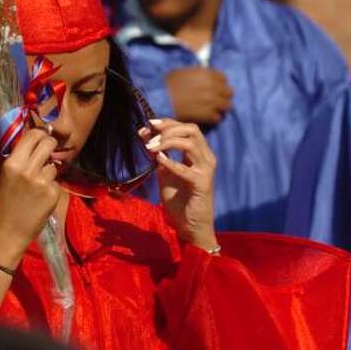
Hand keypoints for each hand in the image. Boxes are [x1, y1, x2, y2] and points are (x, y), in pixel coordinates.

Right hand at [0, 128, 60, 271]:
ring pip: (54, 165)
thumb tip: (37, 143)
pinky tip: (41, 200)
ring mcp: (42, 181)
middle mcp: (28, 168)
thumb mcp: (5, 176)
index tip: (42, 139)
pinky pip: (56, 183)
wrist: (5, 232)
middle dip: (51, 147)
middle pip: (49, 143)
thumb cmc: (3, 204)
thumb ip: (21, 159)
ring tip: (38, 186)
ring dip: (49, 172)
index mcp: (12, 163)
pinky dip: (51, 189)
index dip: (41, 134)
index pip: (33, 134)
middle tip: (47, 155)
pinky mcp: (52, 194)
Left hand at [146, 119, 217, 250]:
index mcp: (199, 154)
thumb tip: (144, 134)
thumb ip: (158, 155)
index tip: (148, 125)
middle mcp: (206, 158)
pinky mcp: (202, 184)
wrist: (190, 226)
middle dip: (169, 128)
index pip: (186, 128)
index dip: (167, 123)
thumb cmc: (179, 201)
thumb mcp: (165, 173)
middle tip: (150, 137)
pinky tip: (158, 160)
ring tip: (151, 148)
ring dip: (168, 141)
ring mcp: (206, 170)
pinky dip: (170, 162)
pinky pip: (186, 169)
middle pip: (192, 129)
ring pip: (191, 143)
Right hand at [166, 67, 231, 125]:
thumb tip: (204, 78)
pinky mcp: (207, 114)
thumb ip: (197, 75)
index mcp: (207, 74)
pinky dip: (212, 119)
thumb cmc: (166, 85)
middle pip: (228, 93)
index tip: (214, 90)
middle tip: (214, 103)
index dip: (219, 85)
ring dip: (219, 109)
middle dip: (222, 98)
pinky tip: (204, 119)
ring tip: (210, 112)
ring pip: (226, 106)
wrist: (160, 99)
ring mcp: (212, 101)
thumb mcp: (182, 72)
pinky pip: (217, 118)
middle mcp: (212, 86)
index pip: (223, 79)